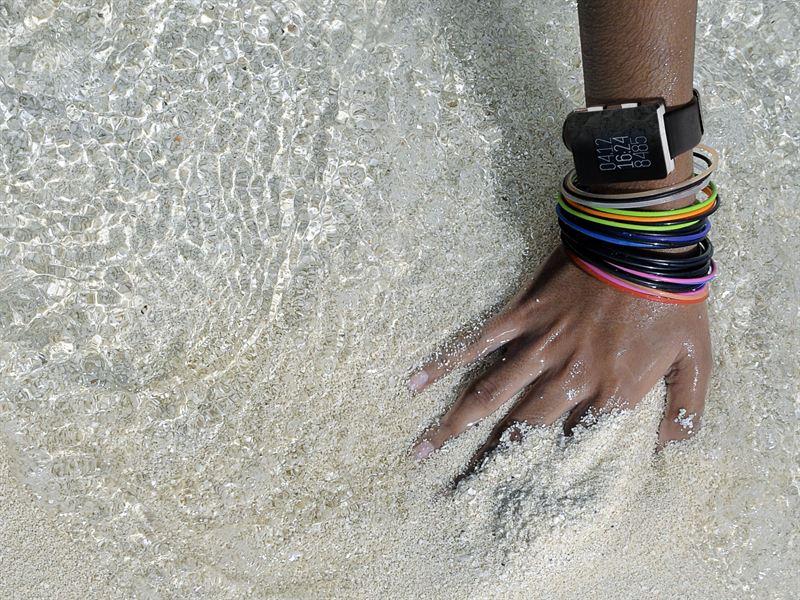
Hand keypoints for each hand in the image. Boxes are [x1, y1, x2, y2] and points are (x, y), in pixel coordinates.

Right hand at [408, 245, 711, 477]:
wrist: (647, 244)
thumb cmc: (674, 302)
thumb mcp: (698, 360)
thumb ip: (688, 409)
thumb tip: (668, 444)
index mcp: (611, 392)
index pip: (574, 446)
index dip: (545, 475)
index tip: (516, 499)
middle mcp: (568, 376)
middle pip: (519, 429)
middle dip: (485, 463)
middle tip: (453, 490)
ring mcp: (541, 346)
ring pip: (490, 393)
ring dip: (454, 423)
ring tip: (422, 449)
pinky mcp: (524, 316)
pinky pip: (480, 342)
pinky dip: (448, 362)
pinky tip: (417, 381)